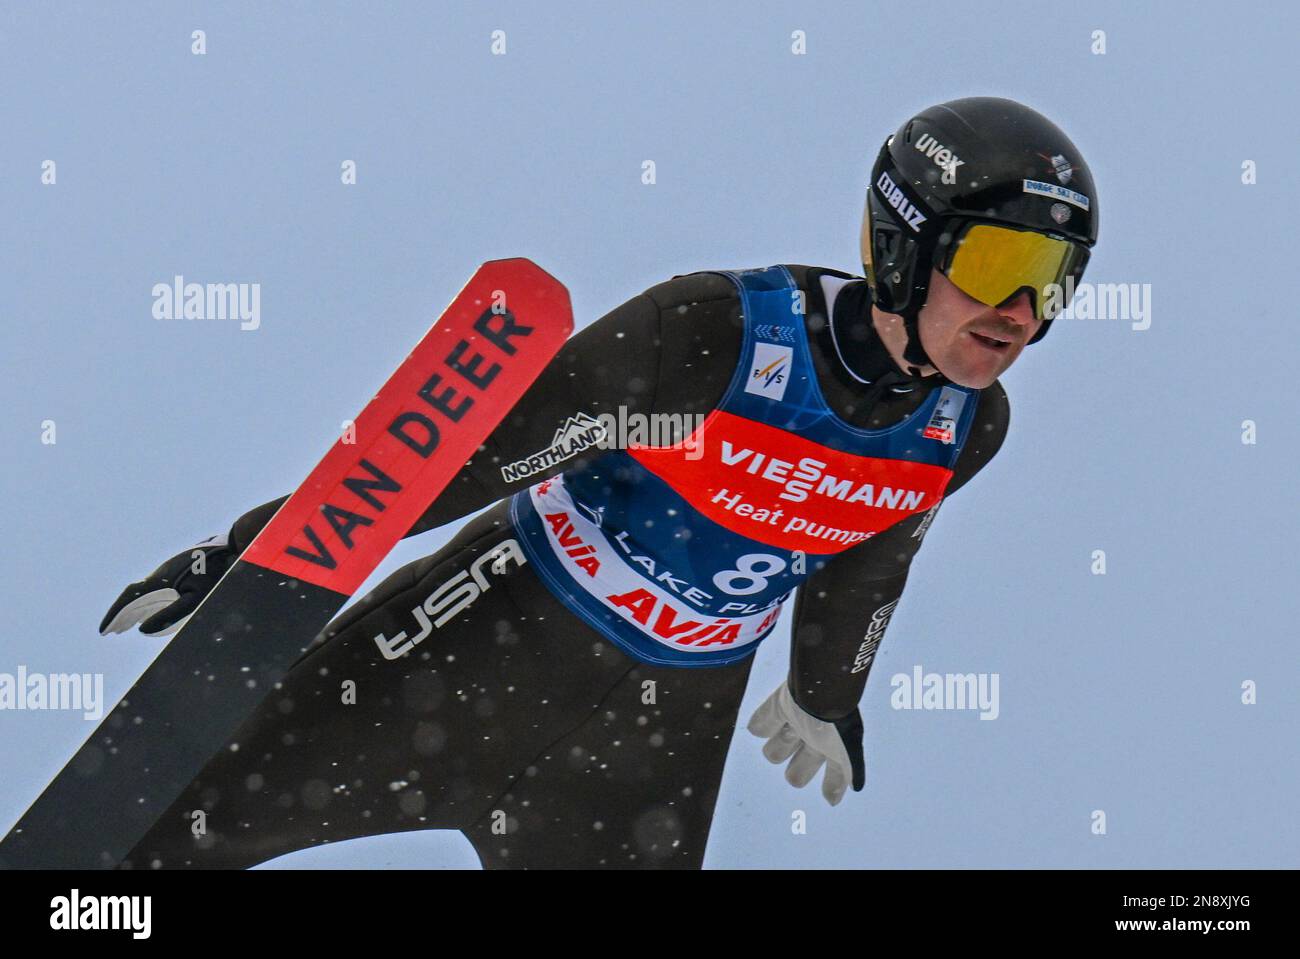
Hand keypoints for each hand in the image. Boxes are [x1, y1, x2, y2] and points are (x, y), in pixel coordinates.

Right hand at [99, 533, 235, 636]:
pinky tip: (147, 610)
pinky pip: (152, 588)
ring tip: (124, 626)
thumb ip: (168, 615)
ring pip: (141, 591)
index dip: (114, 616)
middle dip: (119, 615)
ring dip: (130, 608)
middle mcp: (158, 574)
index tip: (103, 631)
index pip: (128, 600)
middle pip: (131, 596)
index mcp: (158, 581)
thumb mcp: (194, 600)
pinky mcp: (174, 569)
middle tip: (109, 632)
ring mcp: (165, 570)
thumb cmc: (215, 576)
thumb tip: (142, 630)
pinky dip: (143, 601)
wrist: (229, 548)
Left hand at [747, 682, 865, 805]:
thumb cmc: (836, 720)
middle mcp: (815, 738)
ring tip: (787, 732)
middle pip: (800, 768)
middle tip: (798, 761)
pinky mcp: (779, 706)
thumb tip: (856, 787)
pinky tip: (757, 727)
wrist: (821, 689)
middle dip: (796, 770)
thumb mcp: (848, 749)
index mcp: (834, 748)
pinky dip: (759, 724)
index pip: (834, 772)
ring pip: (777, 747)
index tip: (828, 799)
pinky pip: (763, 721)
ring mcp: (797, 723)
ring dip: (778, 745)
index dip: (832, 785)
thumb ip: (847, 770)